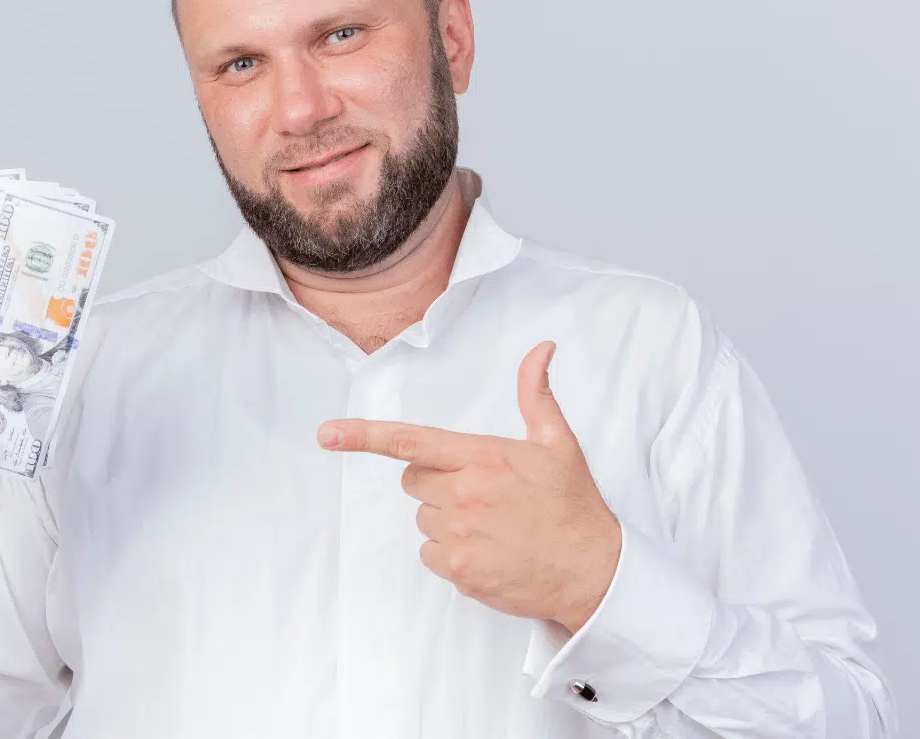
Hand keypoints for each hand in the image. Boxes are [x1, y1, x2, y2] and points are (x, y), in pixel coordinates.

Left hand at [317, 342, 620, 633]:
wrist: (592, 571)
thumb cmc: (573, 505)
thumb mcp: (557, 442)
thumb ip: (536, 393)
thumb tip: (540, 348)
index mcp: (481, 457)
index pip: (410, 442)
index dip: (363, 436)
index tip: (327, 434)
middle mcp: (464, 494)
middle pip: (413, 479)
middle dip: (436, 481)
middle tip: (480, 491)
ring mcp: (460, 535)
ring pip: (423, 518)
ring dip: (446, 519)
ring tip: (491, 524)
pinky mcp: (459, 570)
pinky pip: (430, 554)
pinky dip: (452, 553)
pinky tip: (487, 550)